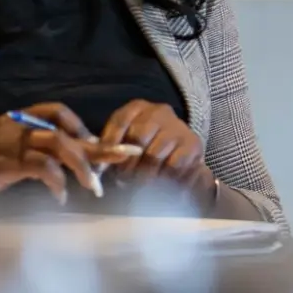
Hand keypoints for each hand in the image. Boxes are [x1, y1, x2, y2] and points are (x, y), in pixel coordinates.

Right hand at [0, 103, 104, 213]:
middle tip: (124, 158)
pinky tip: (60, 196)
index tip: (100, 147)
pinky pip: (38, 165)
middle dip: (98, 147)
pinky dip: (55, 180)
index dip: (82, 127)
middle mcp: (11, 126)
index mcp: (14, 121)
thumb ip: (37, 157)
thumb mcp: (9, 162)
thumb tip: (76, 164)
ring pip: (57, 144)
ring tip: (95, 187)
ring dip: (82, 165)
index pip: (56, 111)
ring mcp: (5, 143)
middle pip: (64, 131)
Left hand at [99, 101, 213, 210]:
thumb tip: (99, 164)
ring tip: (138, 184)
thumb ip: (110, 148)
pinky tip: (158, 183)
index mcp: (137, 107)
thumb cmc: (143, 146)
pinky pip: (174, 166)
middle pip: (138, 138)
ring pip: (154, 156)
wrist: (177, 151)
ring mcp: (178, 127)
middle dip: (127, 164)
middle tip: (122, 180)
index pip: (120, 121)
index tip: (103, 166)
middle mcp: (159, 112)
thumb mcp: (123, 140)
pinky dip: (163, 178)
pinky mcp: (193, 144)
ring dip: (143, 175)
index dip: (110, 144)